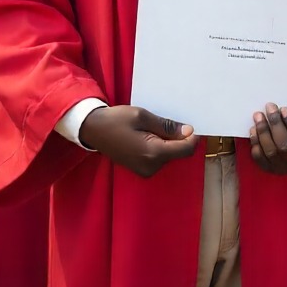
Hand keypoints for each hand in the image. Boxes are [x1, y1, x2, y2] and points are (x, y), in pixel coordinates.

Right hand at [78, 105, 197, 177]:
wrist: (94, 130)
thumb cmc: (117, 120)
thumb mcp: (142, 116)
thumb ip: (166, 126)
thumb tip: (188, 131)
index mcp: (153, 153)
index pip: (185, 149)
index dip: (192, 137)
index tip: (191, 123)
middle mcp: (151, 166)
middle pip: (178, 152)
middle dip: (178, 137)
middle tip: (167, 120)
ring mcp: (146, 170)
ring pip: (169, 155)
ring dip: (168, 141)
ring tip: (153, 126)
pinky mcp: (142, 169)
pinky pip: (160, 158)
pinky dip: (160, 146)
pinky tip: (149, 134)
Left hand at [249, 102, 286, 175]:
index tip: (283, 109)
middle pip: (285, 146)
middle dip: (276, 124)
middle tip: (270, 107)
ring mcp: (283, 169)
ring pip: (271, 152)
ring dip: (263, 131)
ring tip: (258, 116)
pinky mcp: (270, 169)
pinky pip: (260, 158)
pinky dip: (255, 143)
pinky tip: (254, 130)